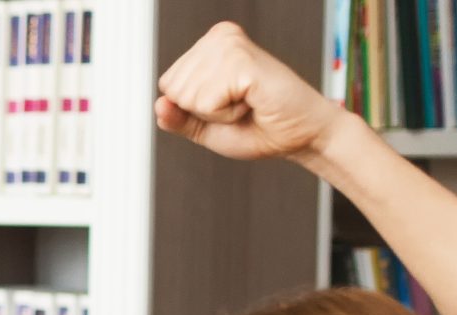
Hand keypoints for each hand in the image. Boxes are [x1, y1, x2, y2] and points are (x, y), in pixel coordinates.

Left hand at [154, 21, 351, 164]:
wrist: (300, 136)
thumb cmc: (259, 127)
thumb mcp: (206, 127)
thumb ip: (178, 118)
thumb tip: (157, 105)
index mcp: (208, 46)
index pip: (167, 86)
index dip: (193, 109)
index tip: (226, 105)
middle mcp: (218, 37)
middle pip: (173, 91)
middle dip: (203, 111)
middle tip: (239, 105)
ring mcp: (230, 45)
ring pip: (188, 97)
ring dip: (217, 113)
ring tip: (247, 102)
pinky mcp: (241, 60)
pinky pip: (207, 102)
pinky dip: (227, 115)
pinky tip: (252, 101)